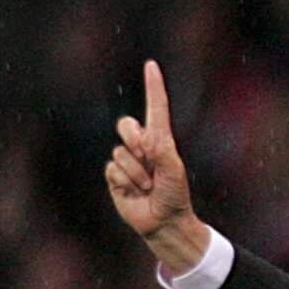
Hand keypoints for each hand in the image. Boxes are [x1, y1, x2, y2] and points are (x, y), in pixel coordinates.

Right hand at [105, 59, 207, 271]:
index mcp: (159, 140)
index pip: (155, 108)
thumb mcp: (172, 169)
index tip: (151, 65)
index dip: (153, 87)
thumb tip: (143, 138)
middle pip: (126, 125)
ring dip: (137, 173)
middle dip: (135, 141)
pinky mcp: (114, 175)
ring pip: (121, 152)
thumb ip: (159, 149)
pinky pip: (113, 169)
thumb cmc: (175, 195)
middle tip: (150, 162)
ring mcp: (126, 160)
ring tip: (148, 186)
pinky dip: (126, 182)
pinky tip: (135, 192)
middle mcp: (141, 146)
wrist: (165, 222)